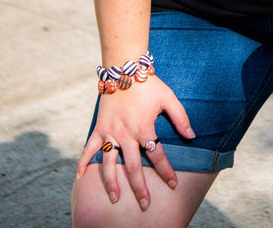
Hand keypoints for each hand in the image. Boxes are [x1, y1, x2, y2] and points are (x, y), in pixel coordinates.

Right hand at [74, 74, 194, 209]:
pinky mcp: (100, 128)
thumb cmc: (149, 84)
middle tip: (145, 204)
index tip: (172, 184)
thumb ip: (181, 118)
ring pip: (109, 163)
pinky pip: (89, 148)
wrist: (125, 69)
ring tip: (116, 198)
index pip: (157, 155)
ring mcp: (111, 132)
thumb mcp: (169, 98)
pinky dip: (83, 162)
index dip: (166, 171)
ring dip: (112, 182)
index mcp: (144, 128)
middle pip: (133, 167)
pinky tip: (80, 178)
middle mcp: (127, 134)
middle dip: (140, 188)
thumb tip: (192, 136)